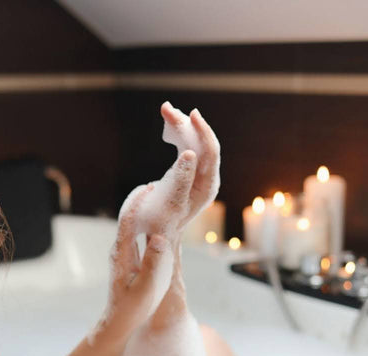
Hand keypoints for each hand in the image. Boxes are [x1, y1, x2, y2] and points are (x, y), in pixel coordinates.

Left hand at [99, 185, 173, 340]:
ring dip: (146, 205)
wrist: (118, 322)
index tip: (151, 184)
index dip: (140, 200)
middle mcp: (121, 248)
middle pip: (130, 214)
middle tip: (160, 179)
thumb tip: (160, 238)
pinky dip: (149, 218)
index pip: (129, 219)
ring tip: (162, 189)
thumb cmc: (131, 309)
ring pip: (134, 221)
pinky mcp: (130, 256)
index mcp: (122, 253)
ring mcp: (124, 251)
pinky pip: (138, 231)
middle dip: (143, 196)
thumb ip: (152, 264)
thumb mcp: (145, 289)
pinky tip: (160, 214)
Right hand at [161, 102, 220, 223]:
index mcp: (206, 187)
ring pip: (194, 142)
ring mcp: (198, 175)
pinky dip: (176, 135)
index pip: (211, 153)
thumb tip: (190, 153)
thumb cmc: (160, 223)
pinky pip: (187, 147)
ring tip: (165, 110)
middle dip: (187, 124)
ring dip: (180, 126)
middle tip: (166, 108)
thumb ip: (180, 178)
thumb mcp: (169, 202)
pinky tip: (167, 126)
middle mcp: (206, 179)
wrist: (156, 234)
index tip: (191, 114)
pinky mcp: (188, 172)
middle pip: (203, 144)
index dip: (203, 131)